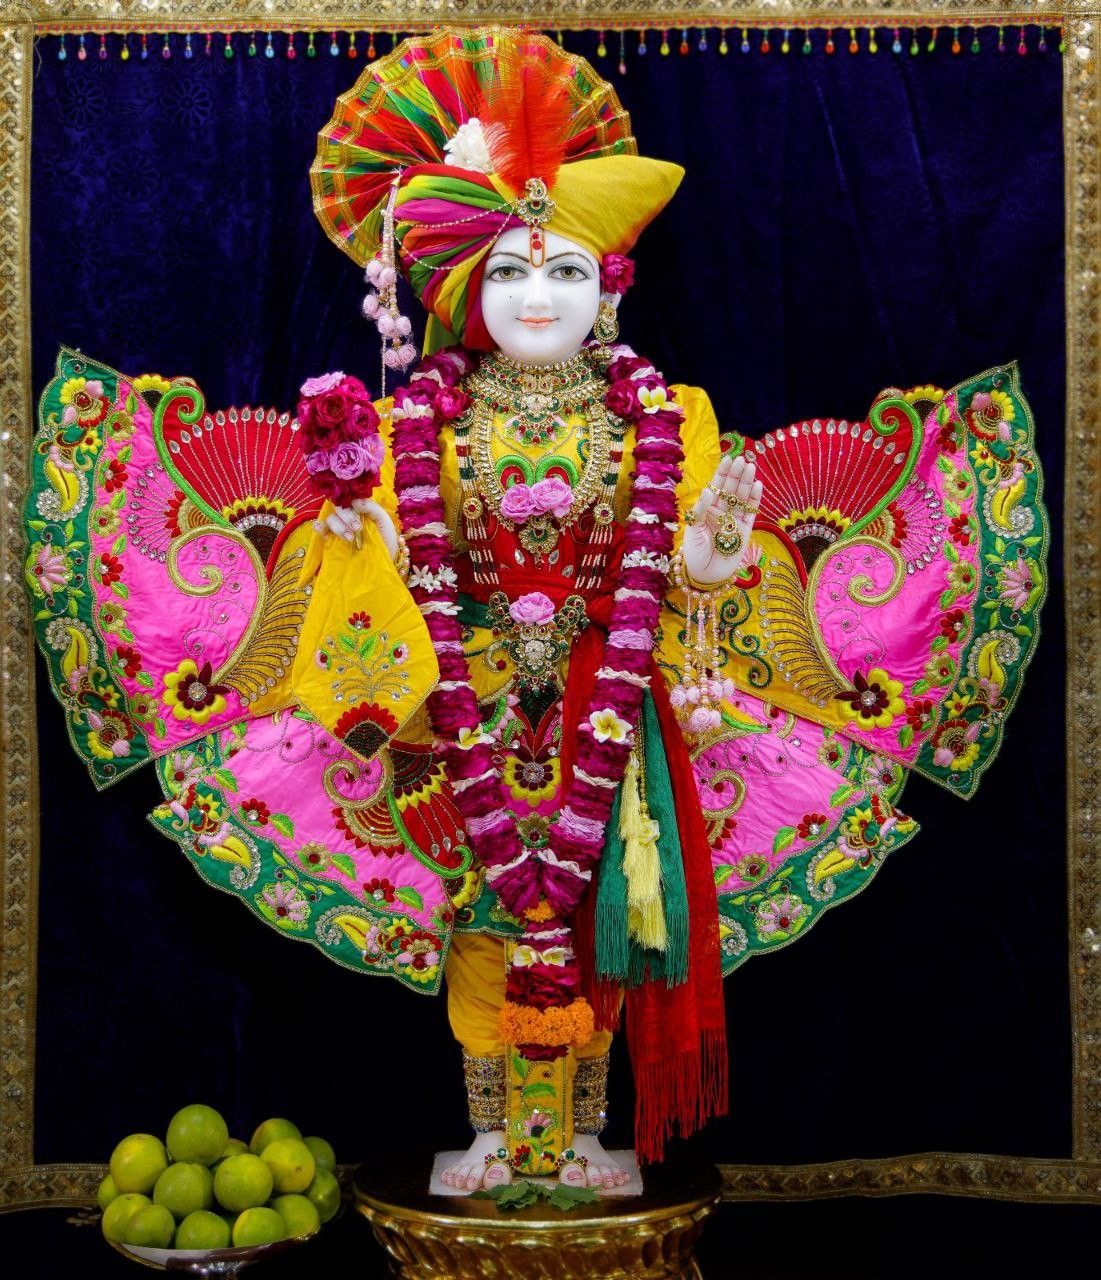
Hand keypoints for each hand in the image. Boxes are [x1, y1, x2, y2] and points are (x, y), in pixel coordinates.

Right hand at [323, 499, 398, 558]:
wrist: (386, 557)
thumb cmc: (385, 536)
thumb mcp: (383, 519)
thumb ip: (371, 507)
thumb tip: (353, 501)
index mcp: (358, 507)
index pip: (347, 498)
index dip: (349, 503)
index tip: (358, 510)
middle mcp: (347, 515)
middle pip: (338, 508)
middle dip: (347, 517)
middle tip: (358, 528)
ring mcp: (339, 527)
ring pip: (330, 519)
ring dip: (338, 527)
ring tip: (350, 538)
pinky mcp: (332, 539)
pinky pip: (321, 529)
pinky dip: (319, 527)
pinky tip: (321, 529)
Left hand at [682, 453, 762, 585]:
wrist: (706, 574)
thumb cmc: (695, 552)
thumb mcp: (692, 529)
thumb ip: (700, 510)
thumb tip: (709, 490)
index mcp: (707, 509)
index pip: (716, 487)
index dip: (722, 473)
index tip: (728, 459)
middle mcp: (722, 512)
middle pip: (731, 490)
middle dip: (736, 475)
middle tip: (742, 460)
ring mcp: (734, 520)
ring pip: (742, 498)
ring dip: (746, 483)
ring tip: (750, 467)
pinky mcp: (745, 530)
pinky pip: (751, 512)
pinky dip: (754, 500)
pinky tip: (757, 486)